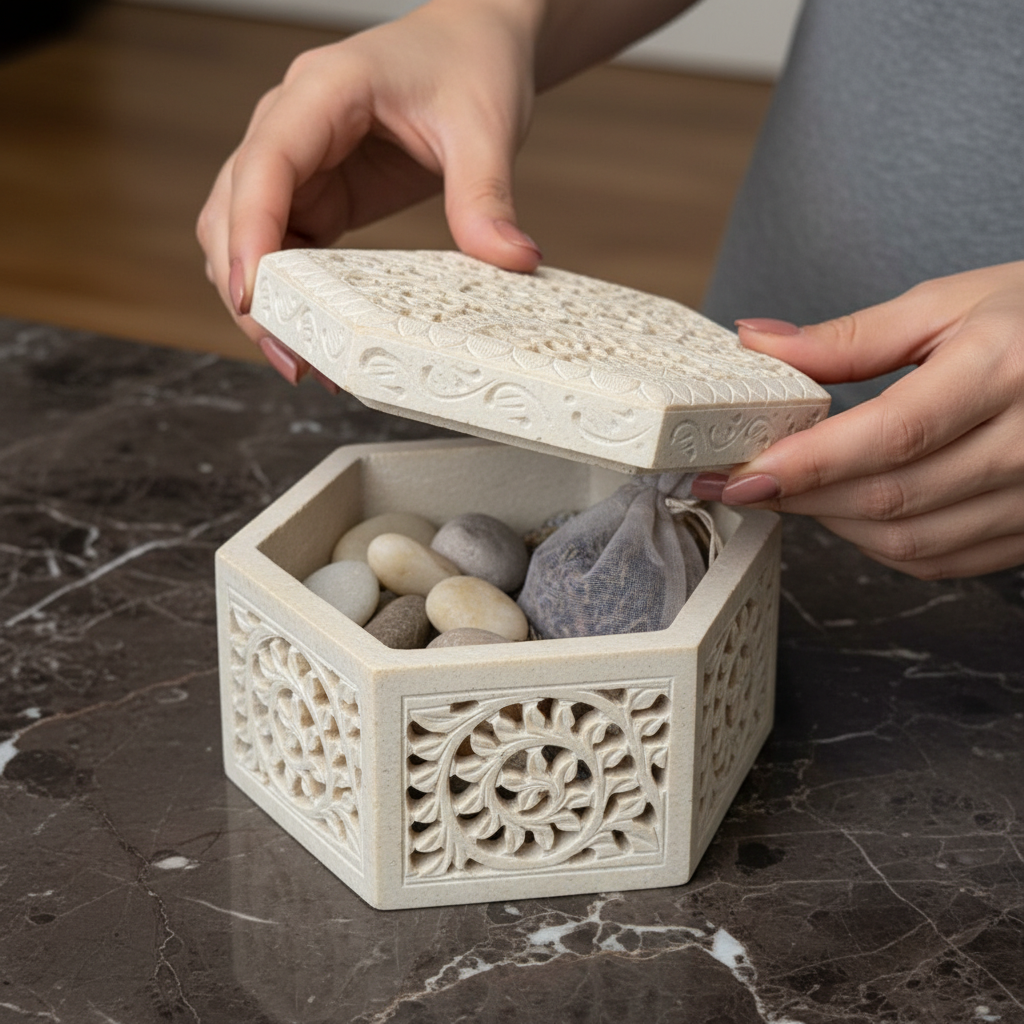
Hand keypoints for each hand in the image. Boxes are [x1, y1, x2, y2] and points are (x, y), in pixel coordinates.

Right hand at [196, 0, 544, 381]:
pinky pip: (280, 246)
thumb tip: (512, 261)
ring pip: (241, 233)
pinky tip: (316, 334)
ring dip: (261, 297)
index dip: (249, 230)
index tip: (253, 296)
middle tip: (292, 358)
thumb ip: (487, 195)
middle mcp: (292, 125)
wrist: (473, 46)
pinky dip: (288, 293)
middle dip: (249, 286)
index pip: (266, 162)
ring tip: (302, 362)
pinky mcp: (315, 195)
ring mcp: (298, 163)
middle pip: (233, 208)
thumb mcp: (486, 126)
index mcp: (325, 91)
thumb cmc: (471, 65)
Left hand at [692, 262, 1023, 578]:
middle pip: (892, 497)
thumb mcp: (948, 304)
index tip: (743, 473)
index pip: (892, 435)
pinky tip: (849, 514)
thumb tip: (758, 343)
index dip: (810, 464)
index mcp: (1006, 369)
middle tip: (742, 483)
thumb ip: (850, 338)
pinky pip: (945, 560)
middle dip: (801, 498)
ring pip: (912, 542)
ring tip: (791, 494)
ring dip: (834, 525)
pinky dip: (882, 545)